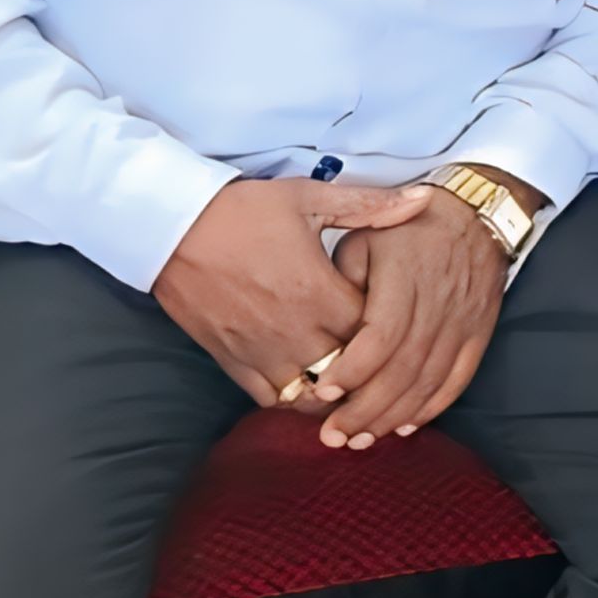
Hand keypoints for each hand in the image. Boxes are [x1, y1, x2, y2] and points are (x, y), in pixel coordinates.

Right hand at [151, 177, 433, 406]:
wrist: (172, 228)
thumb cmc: (243, 210)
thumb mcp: (309, 198)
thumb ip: (370, 205)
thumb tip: (425, 199)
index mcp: (318, 291)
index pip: (374, 333)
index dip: (391, 332)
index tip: (397, 319)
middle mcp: (292, 330)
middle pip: (348, 372)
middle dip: (368, 370)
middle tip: (382, 360)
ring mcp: (259, 352)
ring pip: (310, 397)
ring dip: (332, 392)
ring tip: (348, 380)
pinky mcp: (230, 362)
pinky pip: (269, 400)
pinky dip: (291, 398)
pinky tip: (306, 382)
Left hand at [310, 172, 528, 448]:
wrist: (475, 213)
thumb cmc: (409, 228)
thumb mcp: (366, 234)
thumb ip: (345, 278)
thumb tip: (327, 325)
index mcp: (407, 276)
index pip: (382, 334)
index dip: (353, 368)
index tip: (324, 390)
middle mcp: (439, 302)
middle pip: (404, 367)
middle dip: (366, 409)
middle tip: (333, 435)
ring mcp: (463, 320)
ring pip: (430, 380)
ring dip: (394, 416)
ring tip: (361, 439)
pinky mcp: (479, 332)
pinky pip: (458, 378)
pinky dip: (432, 407)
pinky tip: (405, 425)